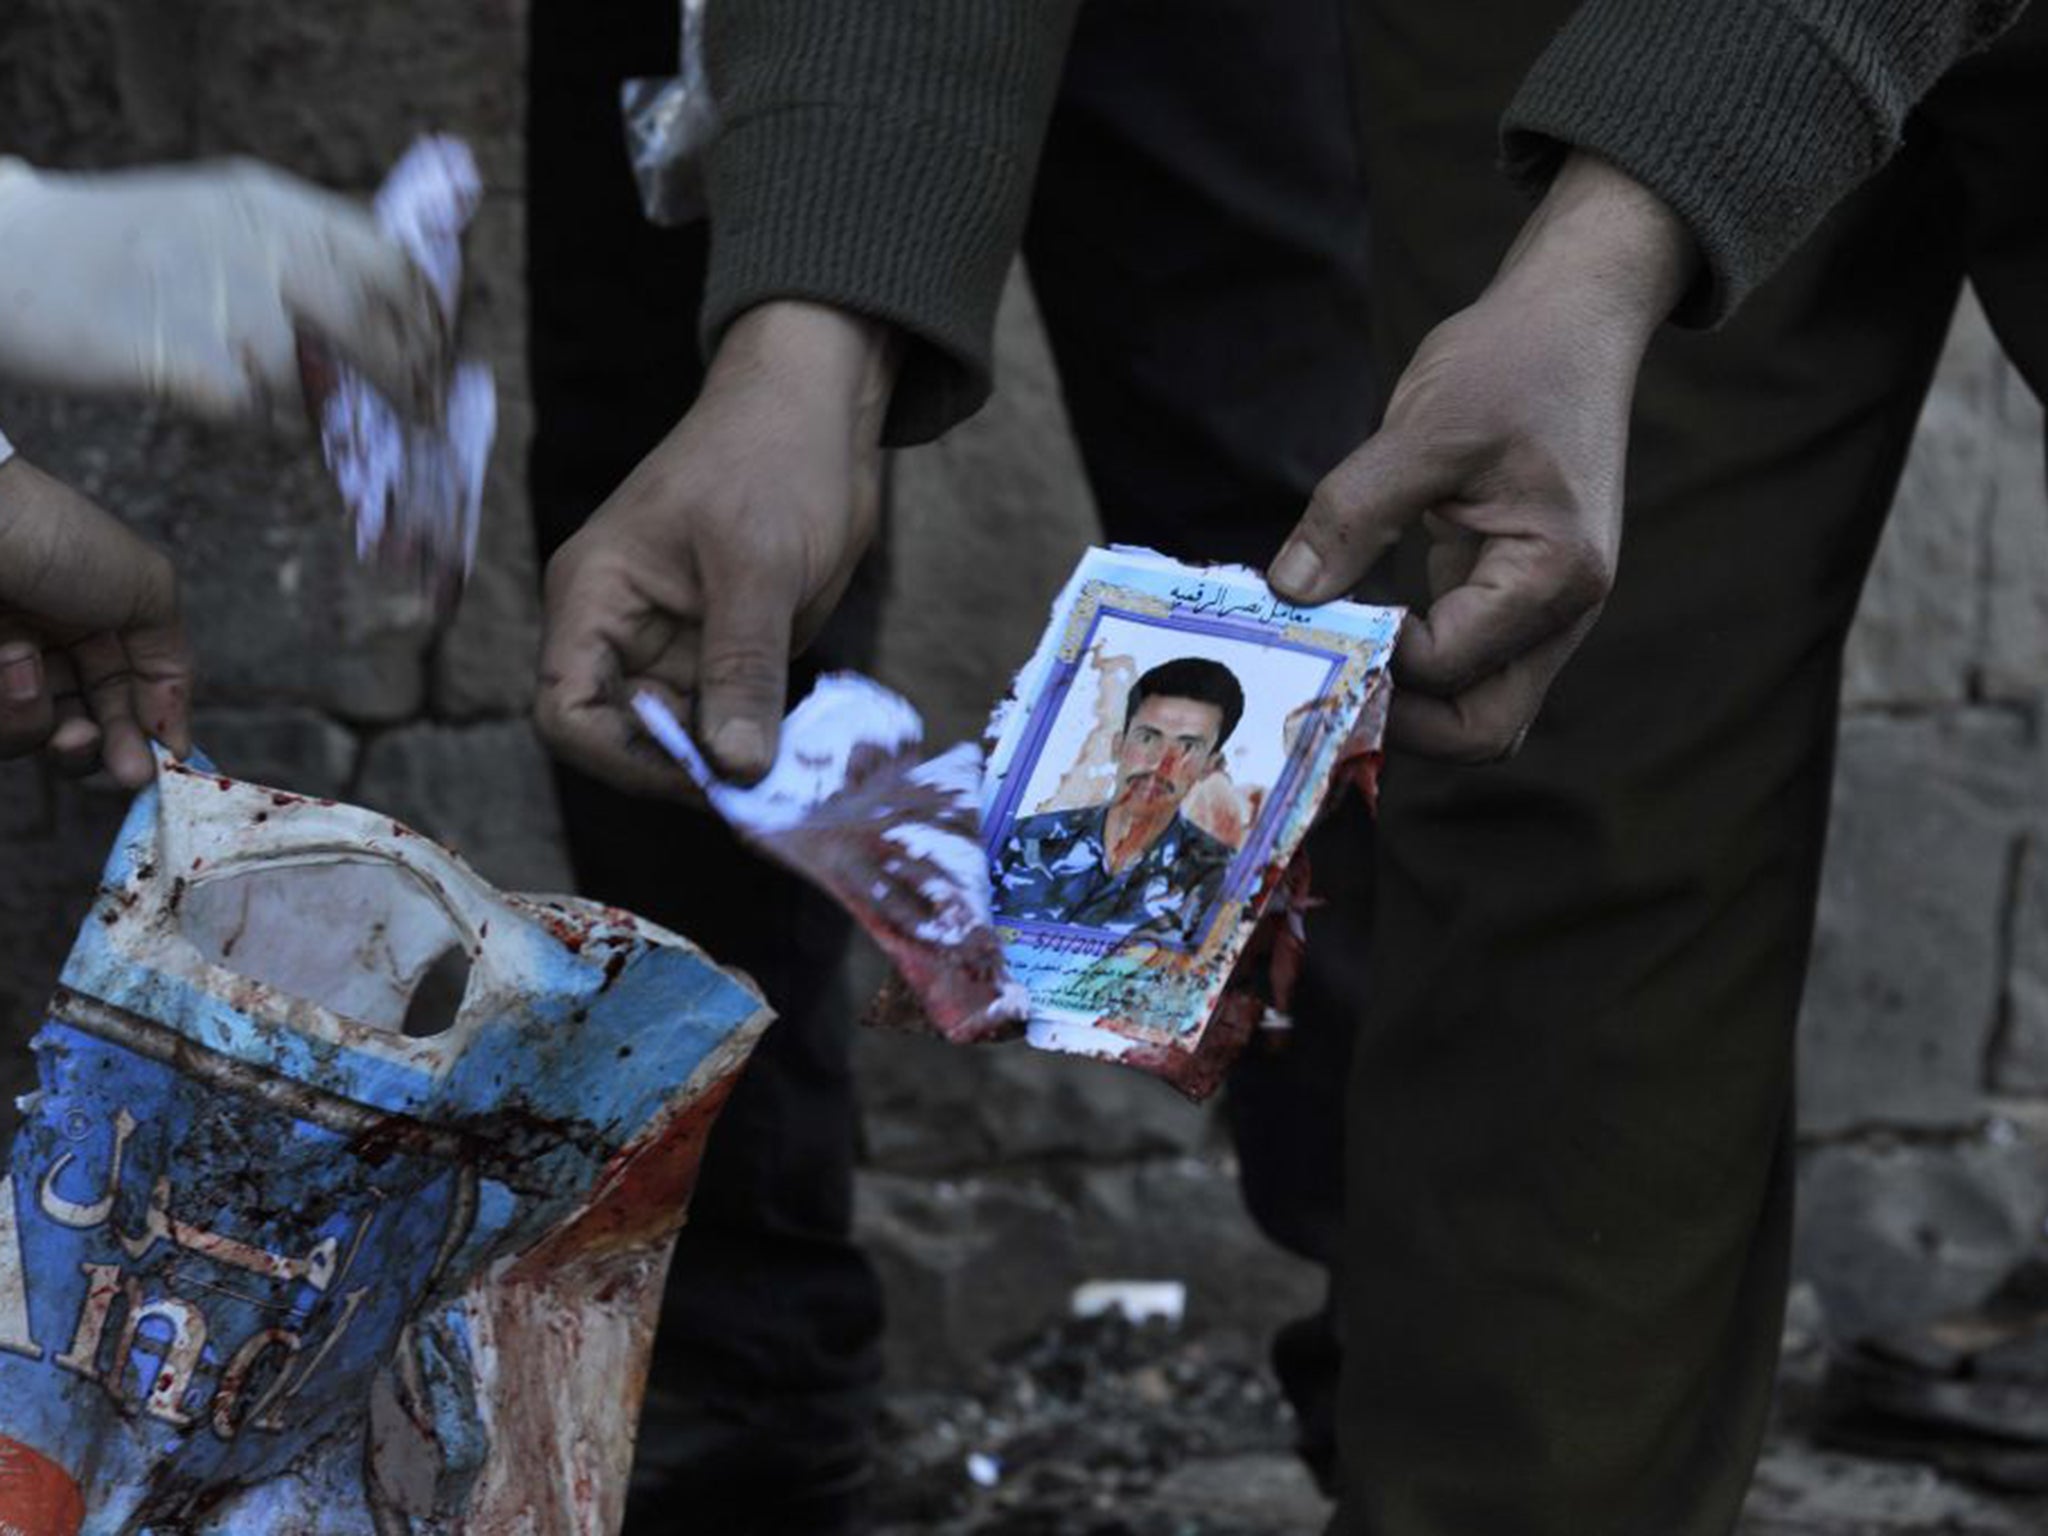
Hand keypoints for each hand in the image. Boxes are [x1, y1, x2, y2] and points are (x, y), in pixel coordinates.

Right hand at [0, 156, 448, 425]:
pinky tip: (217, 396)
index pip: (392, 263)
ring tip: (260, 386)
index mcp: (269, 205)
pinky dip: (253, 419)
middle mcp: (259, 248)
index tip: (441, 354)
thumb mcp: (219, 214)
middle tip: (424, 414)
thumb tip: (396, 307)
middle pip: (378, 330)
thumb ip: (302, 248)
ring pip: (317, 384)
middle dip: (410, 382)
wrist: (7, 259)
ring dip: (310, 402)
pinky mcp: (194, 366)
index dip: (428, 318)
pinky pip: (261, 417)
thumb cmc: (121, 246)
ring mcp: (227, 307)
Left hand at [0, 457, 192, 787]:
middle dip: (99, 749)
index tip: (159, 768)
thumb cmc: (56, 539)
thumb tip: (177, 742)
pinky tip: (8, 659)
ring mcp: (2, 667)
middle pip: (83, 732)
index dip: (146, 737)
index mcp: (100, 625)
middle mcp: (49, 649)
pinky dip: (9, 705)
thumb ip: (171, 666)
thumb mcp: (147, 589)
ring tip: (25, 668)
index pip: (129, 700)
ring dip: (41, 718)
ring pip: (33, 736)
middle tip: (109, 760)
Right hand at [536, 301, 899, 796]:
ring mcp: (671, 643)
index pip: (567, 712)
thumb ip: (744, 667)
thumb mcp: (762, 567)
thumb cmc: (774, 458)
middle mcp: (620, 630)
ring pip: (679, 739)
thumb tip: (736, 766)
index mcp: (594, 597)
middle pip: (621, 740)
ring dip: (728, 763)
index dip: (624, 759)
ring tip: (791, 781)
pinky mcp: (721, 650)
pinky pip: (725, 717)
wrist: (819, 407)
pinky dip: (757, 740)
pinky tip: (802, 753)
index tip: (706, 776)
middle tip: (763, 794)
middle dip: (684, 771)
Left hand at [1269, 153, 1698, 761]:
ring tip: (1332, 658)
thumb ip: (1353, 515)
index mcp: (1554, 576)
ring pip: (1476, 709)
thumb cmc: (1514, 361)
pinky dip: (1411, 665)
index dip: (1374, 657)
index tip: (1310, 618)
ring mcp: (1542, 611)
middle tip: (1319, 678)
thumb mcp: (1423, 429)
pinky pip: (1465, 664)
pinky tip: (1354, 631)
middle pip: (1482, 730)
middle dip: (1398, 723)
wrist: (1574, 316)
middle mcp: (1562, 611)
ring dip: (1406, 703)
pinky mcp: (1511, 595)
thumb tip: (1289, 592)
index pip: (1448, 669)